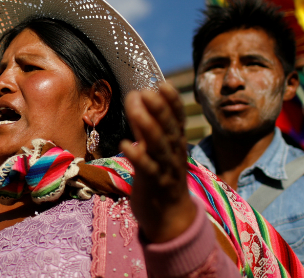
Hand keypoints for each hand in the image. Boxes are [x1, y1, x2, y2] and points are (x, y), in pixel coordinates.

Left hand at [121, 82, 198, 242]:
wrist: (170, 219)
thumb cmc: (161, 178)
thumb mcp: (157, 150)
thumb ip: (147, 126)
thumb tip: (137, 97)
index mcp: (176, 144)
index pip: (178, 119)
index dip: (172, 102)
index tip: (163, 84)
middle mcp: (173, 153)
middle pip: (169, 128)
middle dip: (159, 109)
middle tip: (147, 91)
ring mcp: (165, 169)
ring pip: (159, 146)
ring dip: (148, 127)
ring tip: (135, 110)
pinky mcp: (153, 185)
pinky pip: (146, 169)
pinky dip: (137, 156)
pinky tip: (125, 144)